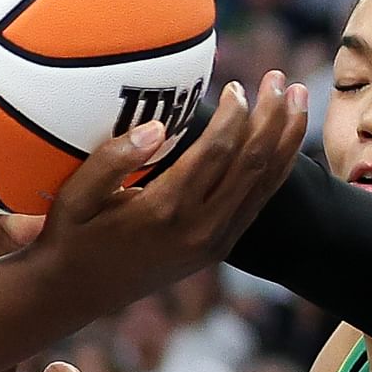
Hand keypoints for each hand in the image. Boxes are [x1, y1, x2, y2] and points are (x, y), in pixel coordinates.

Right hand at [25, 73, 310, 325]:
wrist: (75, 292)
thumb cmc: (71, 234)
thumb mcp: (76, 195)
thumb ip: (113, 159)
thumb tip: (157, 126)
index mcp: (164, 209)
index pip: (218, 150)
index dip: (235, 113)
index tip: (236, 86)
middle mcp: (197, 229)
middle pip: (253, 162)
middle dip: (273, 115)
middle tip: (282, 79)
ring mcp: (212, 243)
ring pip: (265, 184)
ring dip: (287, 138)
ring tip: (300, 98)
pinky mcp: (216, 250)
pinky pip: (257, 202)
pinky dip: (277, 168)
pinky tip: (284, 141)